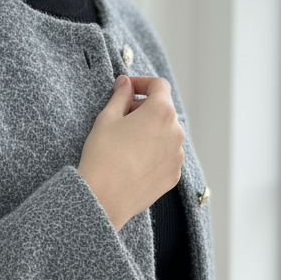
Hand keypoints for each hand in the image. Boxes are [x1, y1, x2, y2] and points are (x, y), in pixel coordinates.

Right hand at [76, 74, 184, 231]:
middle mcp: (176, 132)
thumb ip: (120, 96)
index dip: (142, 83)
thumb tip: (125, 83)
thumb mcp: (107, 118)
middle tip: (122, 116)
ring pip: (166, 134)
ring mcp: (177, 155)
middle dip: (145, 108)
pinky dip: (154, 152)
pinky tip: (133, 160)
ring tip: (126, 142)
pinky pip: (166, 155)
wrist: (104, 197)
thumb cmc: (103, 155)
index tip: (128, 88)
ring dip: (151, 131)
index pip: (159, 85)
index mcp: (161, 112)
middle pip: (164, 110)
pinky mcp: (173, 174)